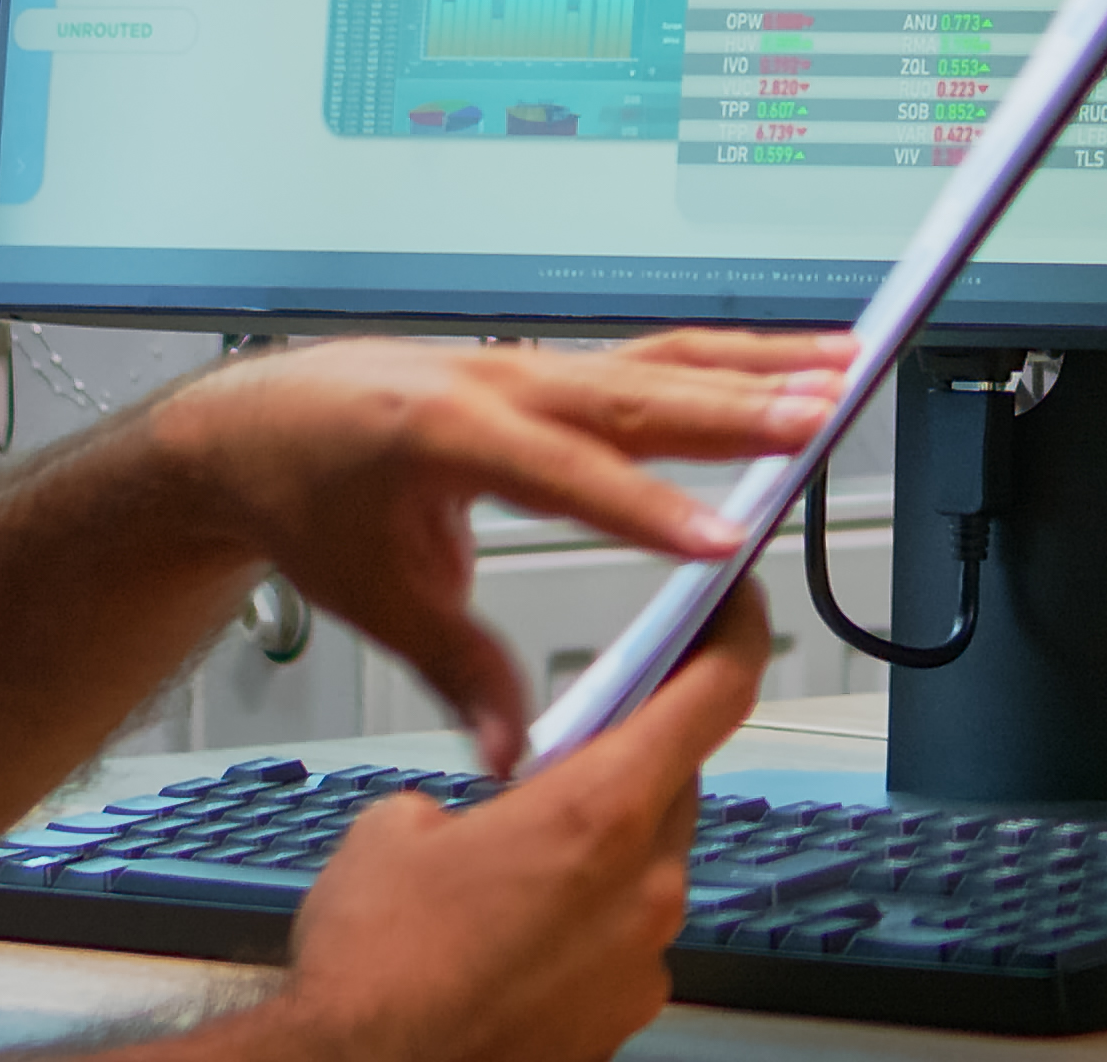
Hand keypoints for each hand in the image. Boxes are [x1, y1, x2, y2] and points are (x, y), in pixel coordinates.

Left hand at [145, 332, 854, 768]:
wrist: (261, 425)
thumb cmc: (308, 495)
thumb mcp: (373, 594)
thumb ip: (456, 667)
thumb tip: (514, 747)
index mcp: (443, 432)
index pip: (563, 474)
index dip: (646, 510)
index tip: (721, 540)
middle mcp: (499, 383)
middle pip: (636, 395)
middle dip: (736, 410)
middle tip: (824, 420)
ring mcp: (531, 367)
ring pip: (661, 361)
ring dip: (757, 366)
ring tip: (845, 369)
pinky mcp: (554, 370)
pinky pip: (654, 359)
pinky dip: (729, 361)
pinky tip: (791, 365)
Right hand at [257, 586, 771, 1061]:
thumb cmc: (377, 972)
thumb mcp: (396, 828)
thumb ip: (468, 791)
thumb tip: (471, 812)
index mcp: (602, 812)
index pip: (717, 691)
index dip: (734, 631)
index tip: (733, 603)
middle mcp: (646, 885)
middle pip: (676, 783)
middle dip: (629, 762)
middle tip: (573, 757)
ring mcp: (643, 958)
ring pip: (650, 867)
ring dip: (604, 852)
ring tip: (519, 868)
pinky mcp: (625, 1013)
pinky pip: (627, 940)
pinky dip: (590, 924)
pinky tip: (519, 935)